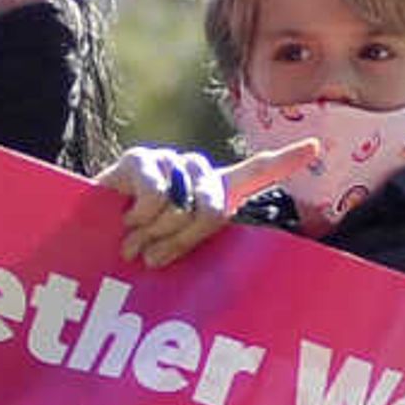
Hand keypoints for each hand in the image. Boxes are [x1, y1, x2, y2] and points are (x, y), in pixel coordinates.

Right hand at [98, 140, 317, 265]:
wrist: (89, 240)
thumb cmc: (139, 251)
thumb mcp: (175, 253)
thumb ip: (195, 244)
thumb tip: (198, 237)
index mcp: (214, 193)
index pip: (256, 172)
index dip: (286, 160)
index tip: (316, 147)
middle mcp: (196, 171)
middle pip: (213, 209)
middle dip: (183, 241)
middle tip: (155, 257)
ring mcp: (169, 162)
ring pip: (182, 206)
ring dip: (154, 234)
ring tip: (135, 241)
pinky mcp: (140, 160)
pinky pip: (155, 194)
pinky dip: (140, 217)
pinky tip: (124, 219)